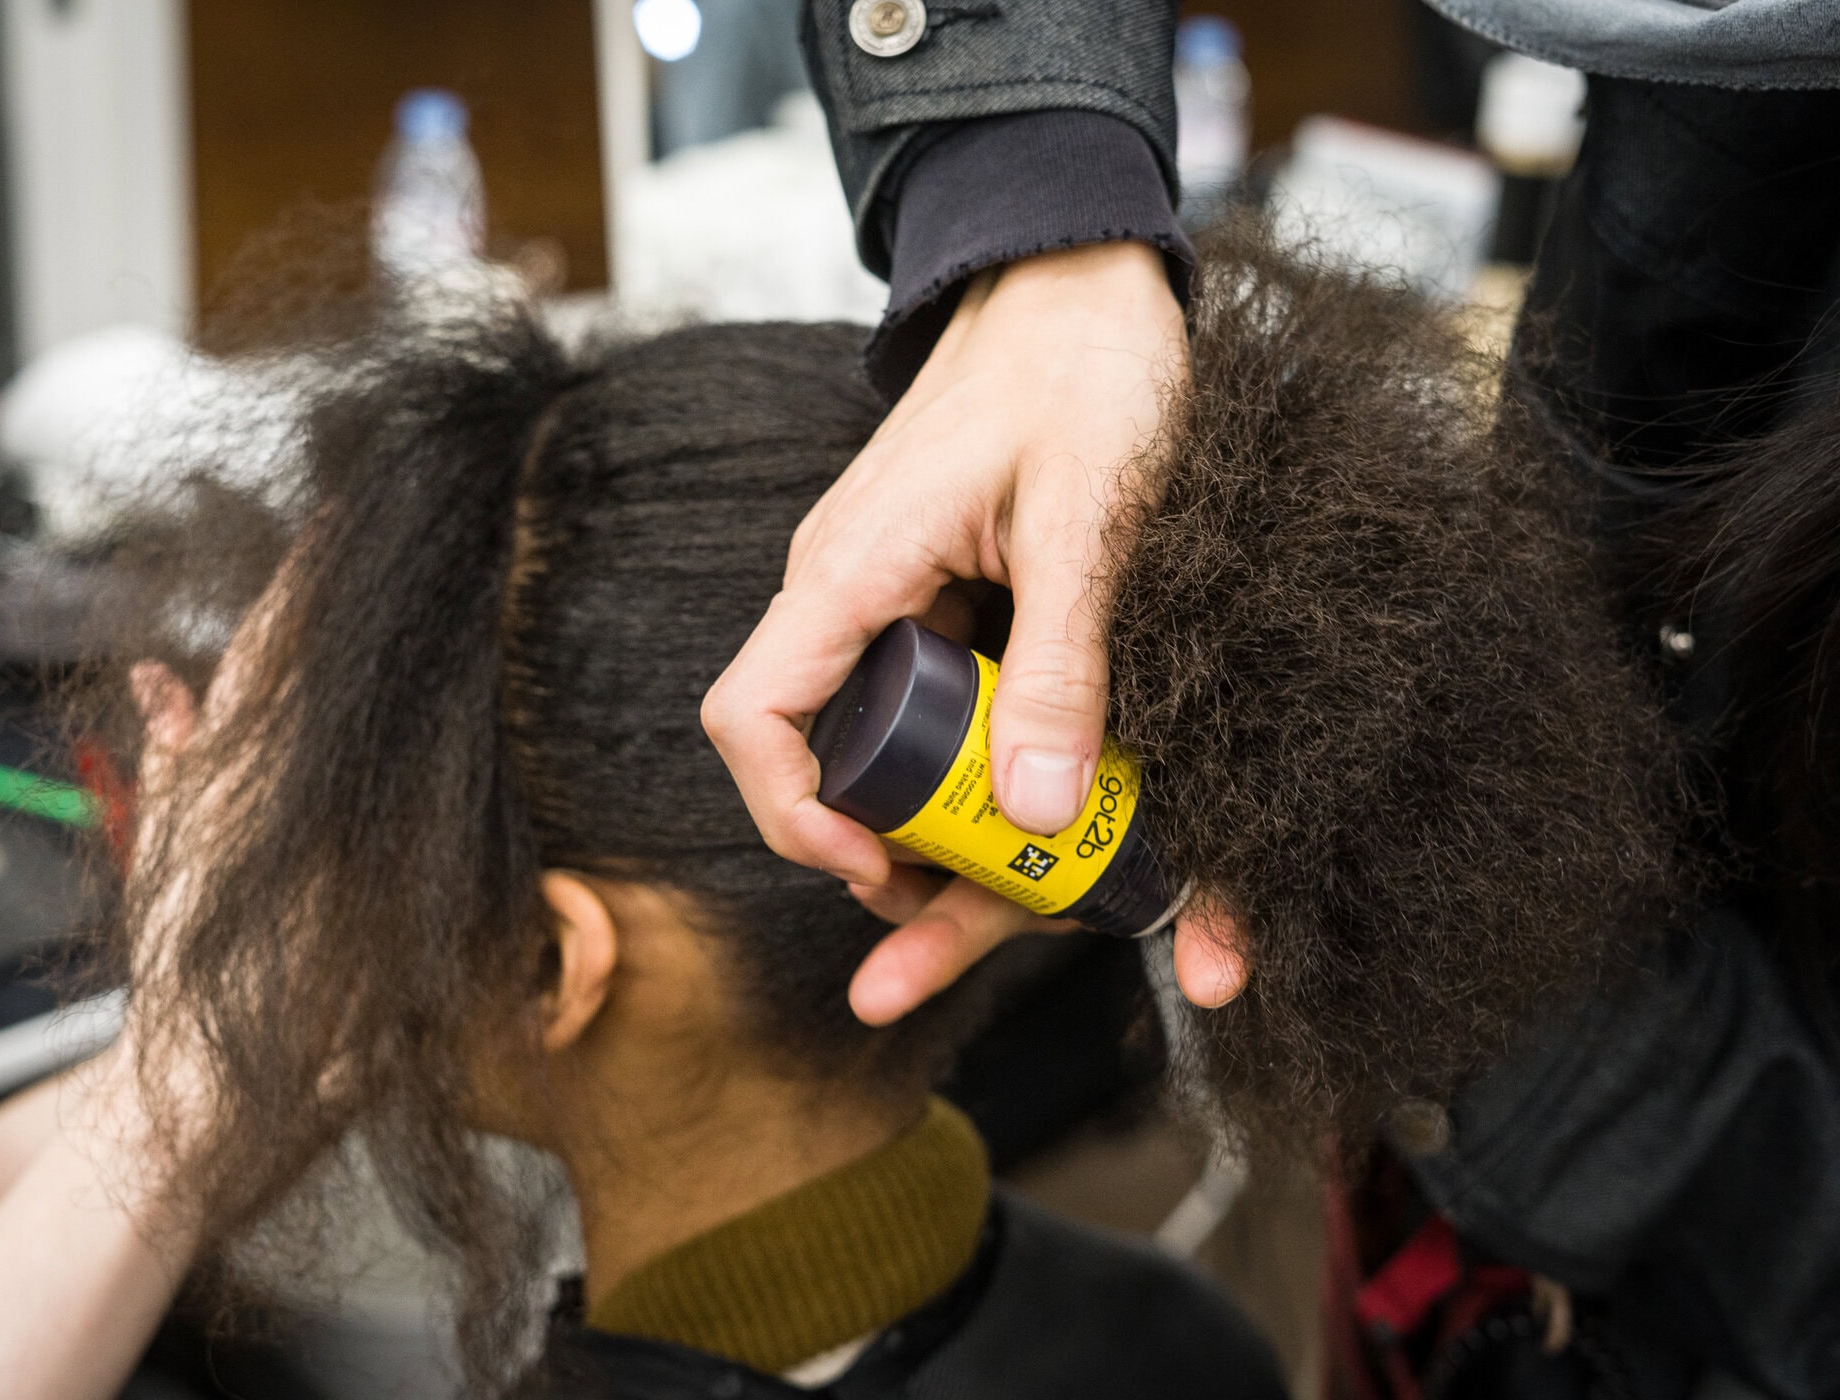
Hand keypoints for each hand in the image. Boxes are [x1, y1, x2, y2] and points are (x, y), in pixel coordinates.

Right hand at [705, 240, 1246, 1021]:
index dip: (792, 814)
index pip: (751, 718)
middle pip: (812, 748)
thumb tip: (1034, 810)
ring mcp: (882, 585)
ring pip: (872, 728)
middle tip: (979, 889)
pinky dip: (966, 745)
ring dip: (929, 799)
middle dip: (881, 836)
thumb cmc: (1080, 366)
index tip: (875, 868)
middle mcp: (845, 585)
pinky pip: (921, 690)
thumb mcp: (1088, 523)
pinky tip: (1033, 768)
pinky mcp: (925, 584)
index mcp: (851, 568)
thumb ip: (1061, 667)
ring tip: (1015, 849)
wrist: (1081, 277)